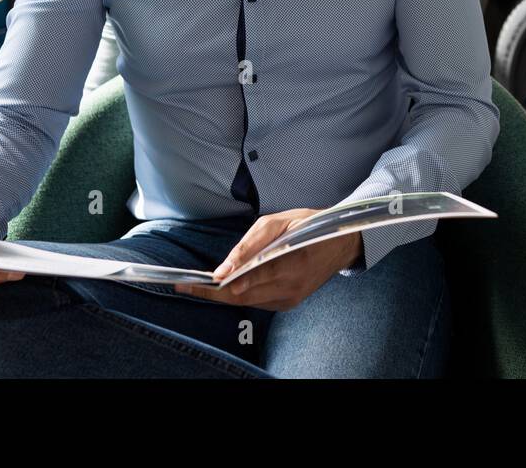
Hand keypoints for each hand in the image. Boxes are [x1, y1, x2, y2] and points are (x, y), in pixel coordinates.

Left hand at [171, 208, 362, 310]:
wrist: (339, 244)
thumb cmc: (307, 225)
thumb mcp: (277, 222)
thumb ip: (249, 245)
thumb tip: (224, 269)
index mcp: (290, 262)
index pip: (247, 279)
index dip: (219, 285)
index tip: (195, 283)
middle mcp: (291, 286)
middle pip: (242, 297)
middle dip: (213, 293)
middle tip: (187, 285)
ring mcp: (291, 298)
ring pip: (248, 302)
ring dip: (225, 293)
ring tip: (203, 284)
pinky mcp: (289, 303)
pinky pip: (258, 302)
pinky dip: (242, 293)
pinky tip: (233, 283)